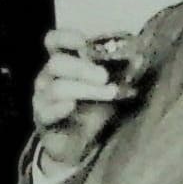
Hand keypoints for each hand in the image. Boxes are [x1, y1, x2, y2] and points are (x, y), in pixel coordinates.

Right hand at [32, 29, 131, 169]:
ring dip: (84, 89)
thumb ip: (119, 73)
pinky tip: (72, 107)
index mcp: (62, 63)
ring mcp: (41, 99)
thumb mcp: (108, 89)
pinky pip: (46, 111)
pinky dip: (60, 108)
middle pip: (57, 63)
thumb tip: (141, 59)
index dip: (66, 37)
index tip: (84, 43)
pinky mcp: (42, 120)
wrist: (79, 146)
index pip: (53, 41)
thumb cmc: (92, 112)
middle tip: (104, 76)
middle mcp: (47, 78)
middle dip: (83, 68)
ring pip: (56, 87)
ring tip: (108, 93)